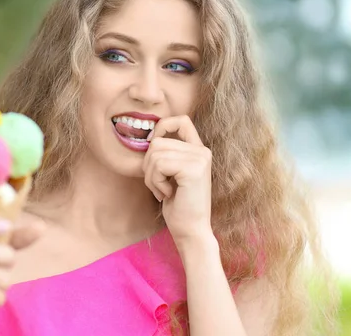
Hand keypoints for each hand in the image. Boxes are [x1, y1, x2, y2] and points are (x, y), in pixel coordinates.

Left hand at [143, 115, 212, 243]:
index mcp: (198, 150)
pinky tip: (168, 194)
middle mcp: (202, 151)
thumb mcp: (170, 174)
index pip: (180, 120)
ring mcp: (200, 159)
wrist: (190, 230)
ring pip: (155, 153)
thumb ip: (165, 154)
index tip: (154, 150)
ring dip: (151, 176)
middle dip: (148, 165)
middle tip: (159, 185)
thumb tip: (148, 138)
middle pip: (158, 141)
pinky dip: (155, 182)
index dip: (162, 128)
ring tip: (163, 191)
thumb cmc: (177, 205)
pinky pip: (159, 165)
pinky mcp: (194, 169)